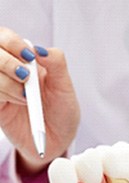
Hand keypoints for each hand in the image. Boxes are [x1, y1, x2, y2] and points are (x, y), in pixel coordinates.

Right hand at [0, 28, 79, 171]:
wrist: (57, 141)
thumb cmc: (62, 113)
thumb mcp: (65, 88)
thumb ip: (57, 65)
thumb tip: (40, 49)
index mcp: (24, 59)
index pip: (5, 37)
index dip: (12, 42)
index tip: (30, 57)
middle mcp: (7, 69)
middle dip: (6, 61)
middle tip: (25, 76)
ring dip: (6, 82)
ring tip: (26, 97)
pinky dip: (3, 94)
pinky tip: (18, 101)